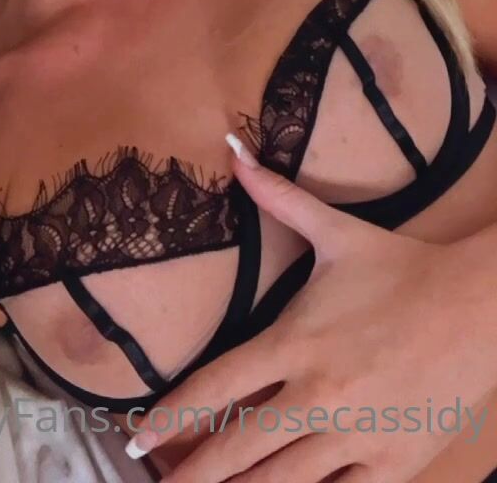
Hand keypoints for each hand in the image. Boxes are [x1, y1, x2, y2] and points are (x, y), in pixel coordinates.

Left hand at [124, 137, 496, 482]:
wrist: (477, 306)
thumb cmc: (401, 268)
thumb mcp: (335, 232)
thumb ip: (277, 197)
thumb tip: (232, 149)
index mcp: (295, 342)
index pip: (216, 387)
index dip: (171, 417)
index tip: (138, 438)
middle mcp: (318, 394)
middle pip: (236, 448)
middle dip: (191, 475)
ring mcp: (356, 436)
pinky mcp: (393, 464)